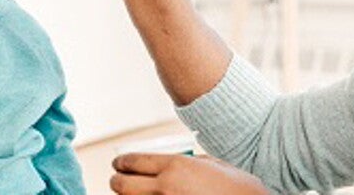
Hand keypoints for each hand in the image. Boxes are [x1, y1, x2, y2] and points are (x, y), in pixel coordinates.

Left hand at [110, 153, 269, 194]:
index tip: (118, 164)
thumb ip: (184, 162)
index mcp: (176, 166)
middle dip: (117, 182)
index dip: (121, 162)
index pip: (133, 162)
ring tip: (130, 194)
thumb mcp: (210, 164)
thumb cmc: (236, 187)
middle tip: (117, 180)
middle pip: (122, 185)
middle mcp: (166, 188)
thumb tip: (164, 163)